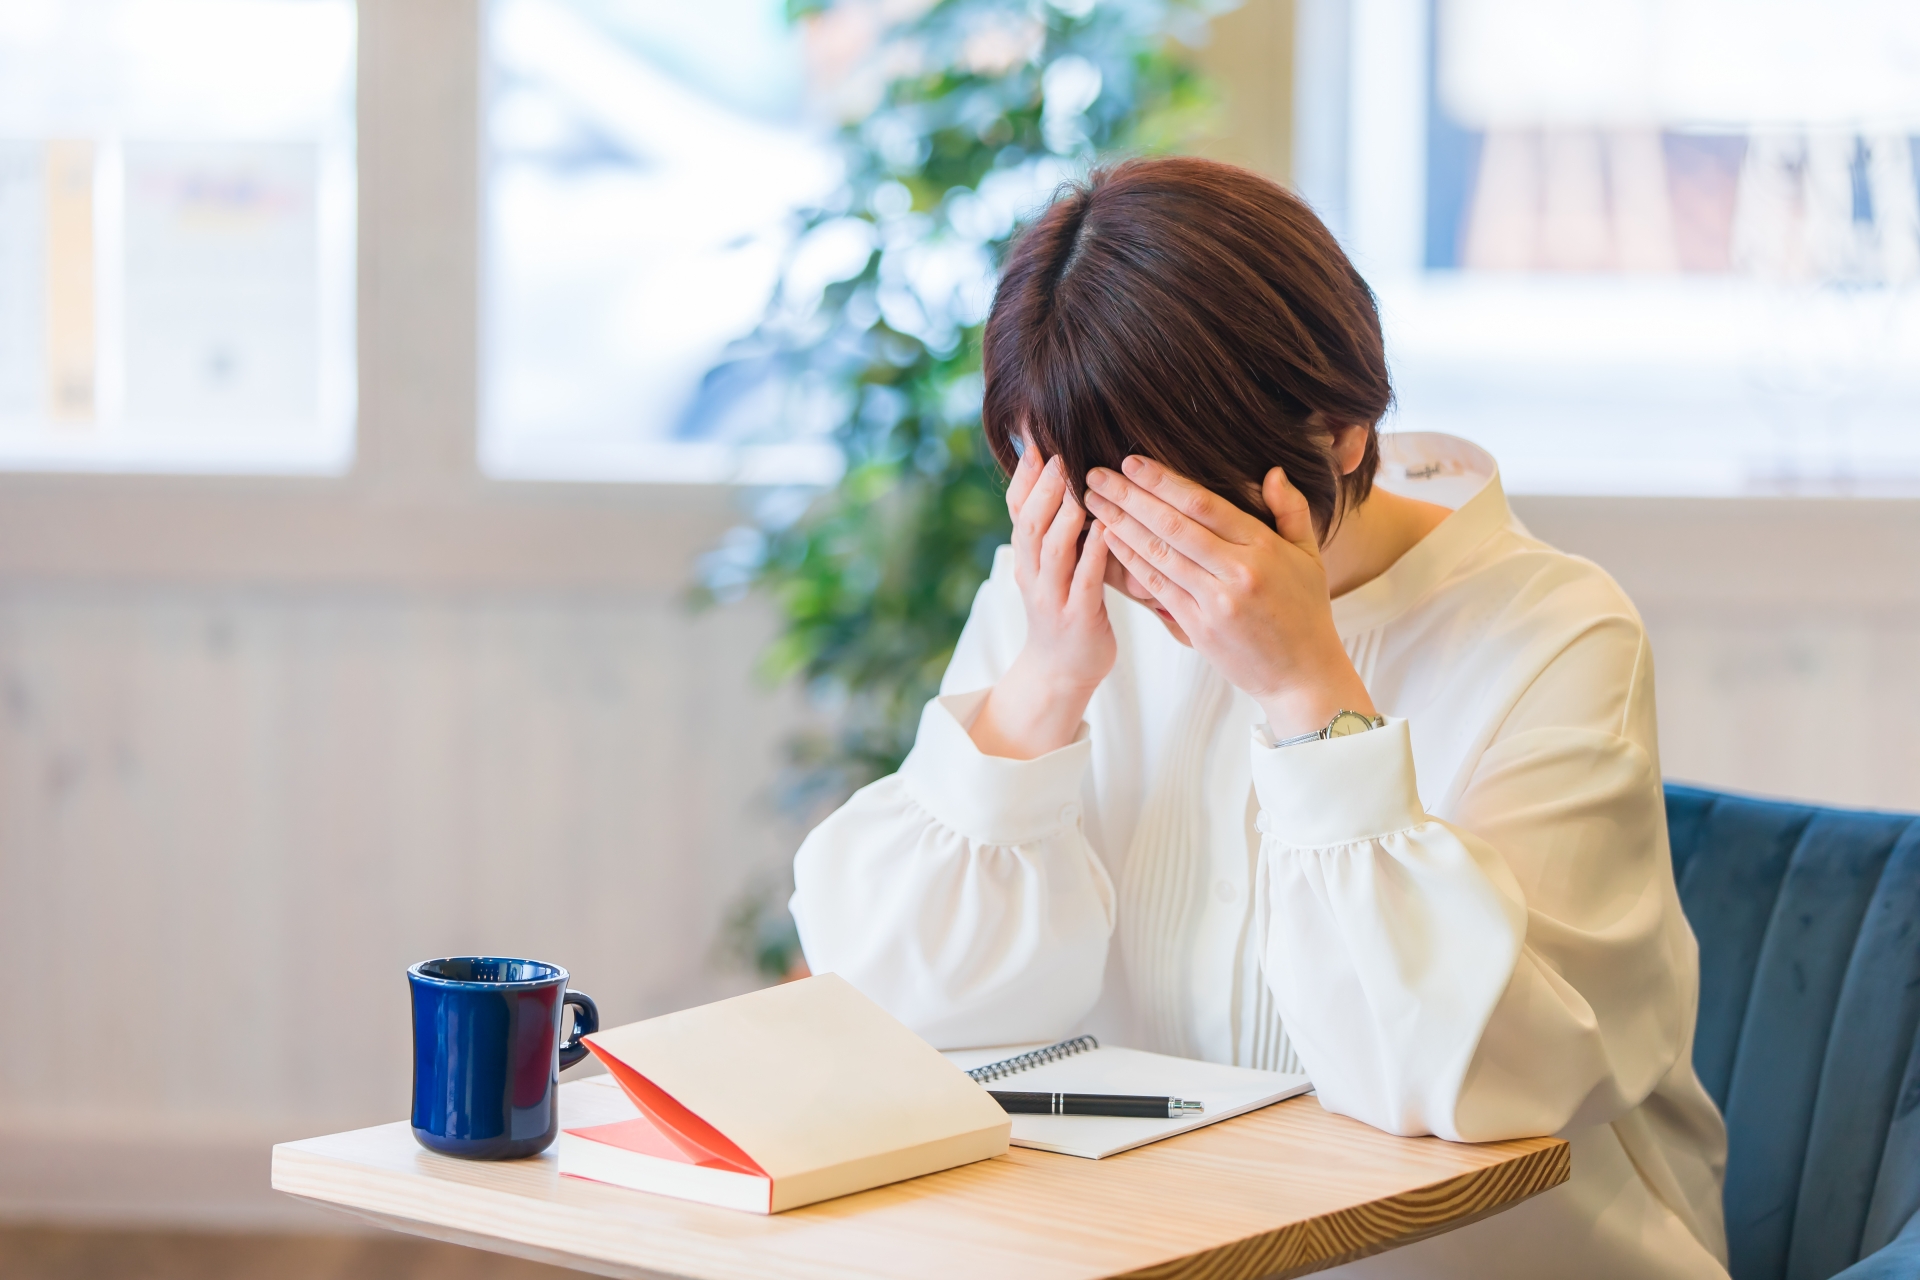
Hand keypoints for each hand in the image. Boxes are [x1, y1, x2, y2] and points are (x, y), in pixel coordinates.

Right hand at [968, 448, 1113, 759]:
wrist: (1060, 673)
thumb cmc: (1065, 610)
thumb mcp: (1050, 568)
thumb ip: (1054, 529)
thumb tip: (1064, 480)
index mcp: (1026, 557)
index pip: (1016, 508)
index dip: (1024, 474)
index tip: (1034, 437)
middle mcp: (1032, 573)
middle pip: (1030, 522)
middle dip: (1043, 486)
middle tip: (1058, 450)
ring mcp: (1052, 596)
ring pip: (1051, 548)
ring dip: (1064, 513)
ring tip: (1078, 481)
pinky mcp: (1077, 618)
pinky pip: (1085, 580)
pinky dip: (1093, 553)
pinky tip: (1106, 528)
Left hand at [1084, 456, 1373, 738]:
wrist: (1301, 675)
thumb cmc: (1305, 612)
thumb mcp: (1309, 557)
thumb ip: (1291, 511)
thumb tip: (1271, 472)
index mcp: (1264, 547)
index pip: (1204, 504)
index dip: (1163, 481)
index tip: (1131, 463)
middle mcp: (1238, 571)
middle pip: (1173, 524)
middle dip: (1129, 496)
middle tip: (1095, 474)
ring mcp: (1215, 601)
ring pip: (1158, 554)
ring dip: (1120, 524)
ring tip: (1092, 502)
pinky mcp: (1198, 627)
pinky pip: (1156, 586)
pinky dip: (1130, 561)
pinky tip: (1108, 540)